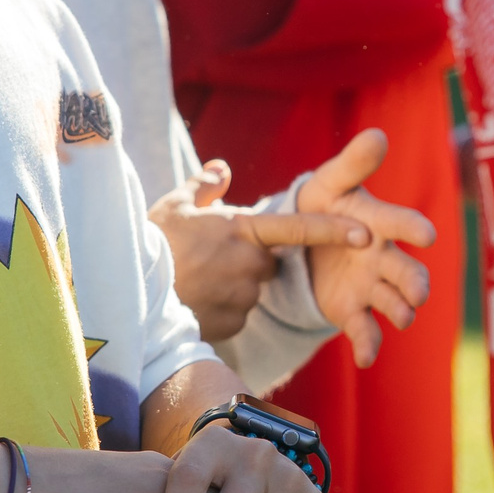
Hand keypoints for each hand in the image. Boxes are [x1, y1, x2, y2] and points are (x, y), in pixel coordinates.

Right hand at [151, 160, 369, 343]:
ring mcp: (241, 297)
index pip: (299, 228)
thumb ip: (205, 184)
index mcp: (242, 230)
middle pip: (266, 264)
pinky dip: (220, 310)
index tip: (367, 234)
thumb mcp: (174, 204)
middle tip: (207, 259)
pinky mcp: (230, 324)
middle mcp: (248, 264)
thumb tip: (224, 168)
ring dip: (231, 287)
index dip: (334, 230)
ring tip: (192, 280)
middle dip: (247, 261)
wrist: (126, 291)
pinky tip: (192, 301)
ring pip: (250, 291)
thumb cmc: (150, 243)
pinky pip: (235, 315)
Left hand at [298, 129, 435, 366]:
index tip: (425, 235)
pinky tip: (364, 358)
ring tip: (402, 318)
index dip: (412, 228)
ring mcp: (371, 286)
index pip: (401, 223)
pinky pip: (366, 331)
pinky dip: (368, 346)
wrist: (301, 241)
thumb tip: (377, 135)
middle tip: (417, 291)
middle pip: (407, 272)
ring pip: (394, 303)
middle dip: (414, 282)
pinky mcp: (353, 311)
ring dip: (400, 311)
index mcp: (379, 223)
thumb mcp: (330, 182)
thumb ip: (353, 164)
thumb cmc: (323, 204)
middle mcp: (383, 257)